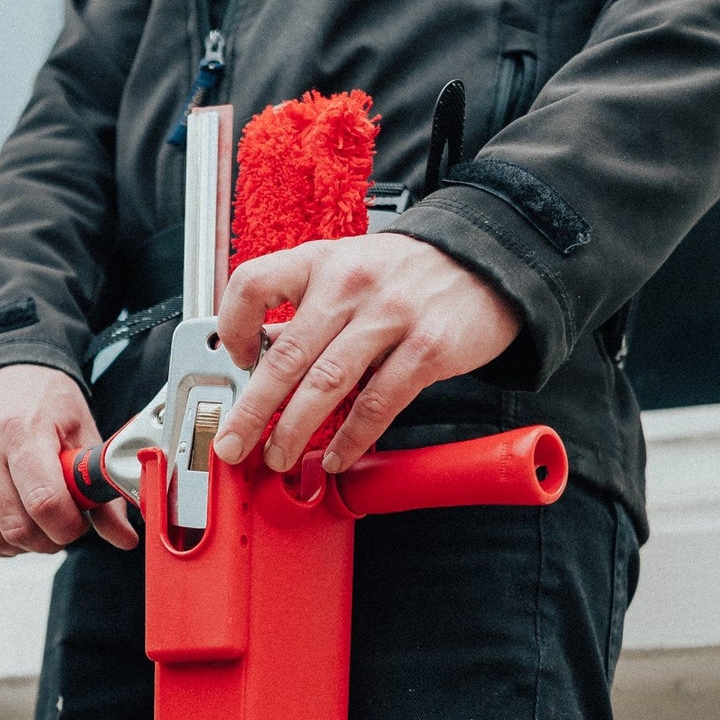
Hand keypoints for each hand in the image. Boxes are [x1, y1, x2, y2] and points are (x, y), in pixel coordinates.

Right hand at [0, 364, 138, 555]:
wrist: (4, 374)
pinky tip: (15, 525)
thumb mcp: (84, 436)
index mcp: (22, 430)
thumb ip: (103, 491)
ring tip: (40, 523)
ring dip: (24, 545)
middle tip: (63, 523)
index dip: (69, 526)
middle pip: (17, 527)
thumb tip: (124, 538)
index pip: (44, 502)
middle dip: (50, 540)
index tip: (79, 520)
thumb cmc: (46, 403)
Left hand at [211, 233, 523, 472]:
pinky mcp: (427, 349)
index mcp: (321, 261)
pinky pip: (377, 403)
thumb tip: (261, 359)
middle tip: (232, 444)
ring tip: (278, 458)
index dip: (233, 327)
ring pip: (326, 383)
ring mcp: (389, 316)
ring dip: (295, 430)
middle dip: (252, 410)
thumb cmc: (408, 274)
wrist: (487, 261)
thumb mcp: (349, 271)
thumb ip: (308, 310)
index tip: (235, 361)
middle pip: (286, 354)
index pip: (254, 284)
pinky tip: (336, 456)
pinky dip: (352, 437)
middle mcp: (349, 285)